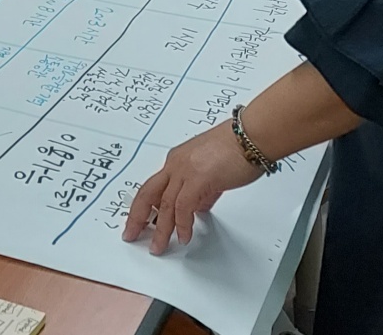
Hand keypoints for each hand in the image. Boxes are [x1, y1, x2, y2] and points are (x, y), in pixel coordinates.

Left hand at [123, 121, 260, 253]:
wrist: (251, 136)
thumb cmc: (237, 147)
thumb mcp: (211, 170)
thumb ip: (202, 189)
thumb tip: (198, 207)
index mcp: (177, 159)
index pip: (153, 186)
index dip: (144, 206)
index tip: (140, 220)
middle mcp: (176, 164)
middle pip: (147, 193)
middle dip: (136, 217)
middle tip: (131, 234)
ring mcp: (185, 171)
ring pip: (163, 204)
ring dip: (160, 230)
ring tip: (158, 246)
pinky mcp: (198, 179)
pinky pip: (183, 207)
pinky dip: (183, 225)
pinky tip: (184, 236)